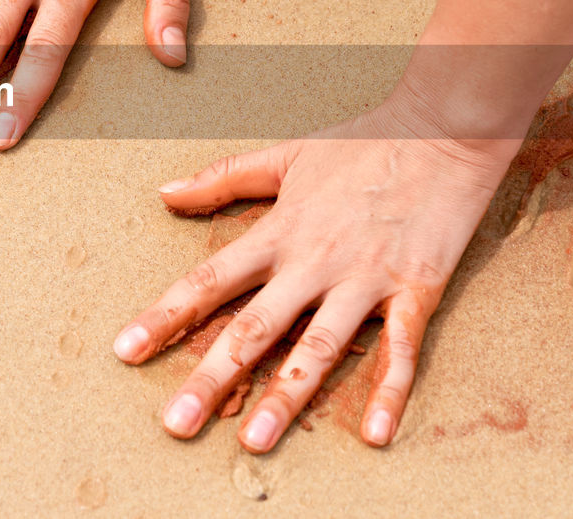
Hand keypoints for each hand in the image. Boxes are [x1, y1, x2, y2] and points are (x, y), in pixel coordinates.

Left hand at [112, 91, 519, 450]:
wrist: (446, 128)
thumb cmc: (363, 142)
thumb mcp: (286, 154)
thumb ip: (224, 177)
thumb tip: (164, 191)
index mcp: (280, 231)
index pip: (210, 279)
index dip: (166, 316)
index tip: (126, 351)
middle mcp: (314, 261)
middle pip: (254, 327)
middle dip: (212, 376)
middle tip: (176, 424)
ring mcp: (365, 279)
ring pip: (319, 346)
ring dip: (286, 396)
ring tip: (254, 442)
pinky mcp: (415, 290)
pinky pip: (400, 349)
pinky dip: (389, 392)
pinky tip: (372, 434)